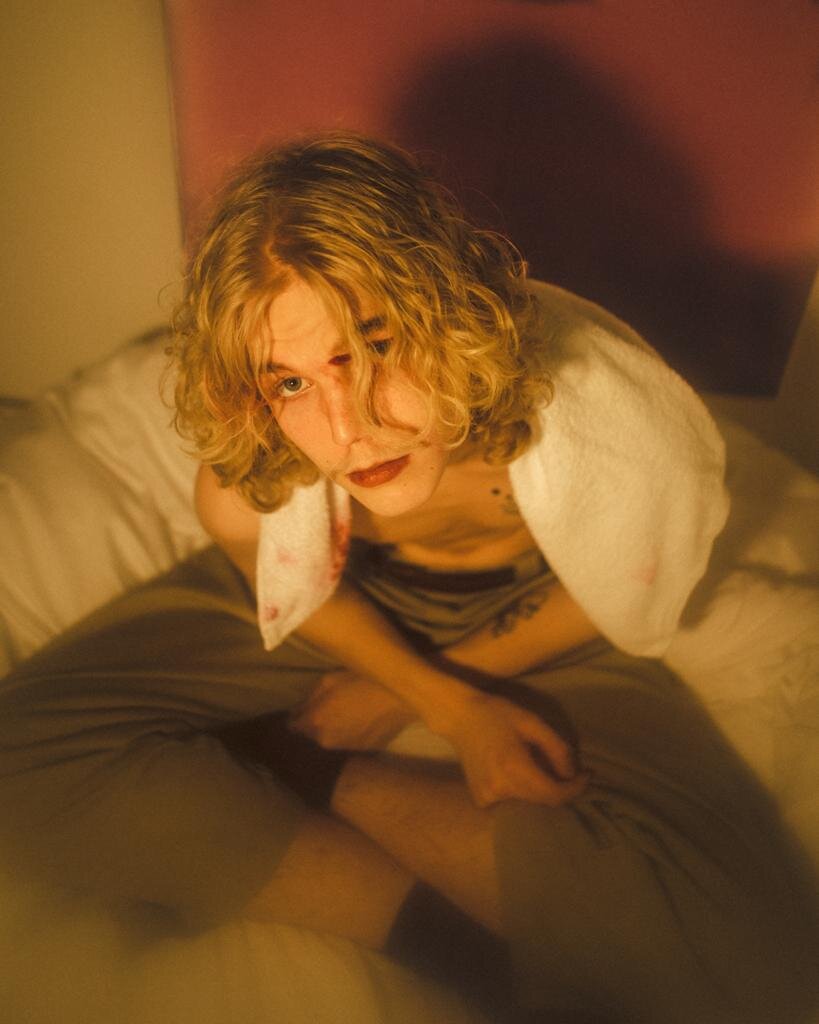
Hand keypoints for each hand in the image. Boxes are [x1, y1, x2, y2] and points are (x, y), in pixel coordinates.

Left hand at [289, 670, 416, 750]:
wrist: (398, 696)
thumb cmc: (361, 681)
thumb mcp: (329, 680)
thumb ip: (308, 698)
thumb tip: (296, 712)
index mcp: (314, 722)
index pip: (293, 726)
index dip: (297, 716)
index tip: (304, 709)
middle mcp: (326, 741)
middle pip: (312, 734)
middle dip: (316, 723)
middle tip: (330, 706)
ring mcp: (345, 749)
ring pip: (331, 739)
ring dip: (333, 729)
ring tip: (347, 712)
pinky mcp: (364, 751)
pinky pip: (348, 743)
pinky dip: (350, 734)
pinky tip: (361, 720)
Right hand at [438, 690, 589, 807]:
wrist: (459, 716)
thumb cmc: (497, 714)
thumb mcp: (532, 722)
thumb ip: (557, 749)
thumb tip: (571, 774)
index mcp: (514, 768)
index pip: (554, 794)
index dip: (575, 789)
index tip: (587, 775)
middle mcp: (499, 789)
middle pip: (543, 802)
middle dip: (561, 789)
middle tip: (571, 773)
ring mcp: (487, 798)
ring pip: (529, 805)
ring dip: (542, 792)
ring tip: (547, 773)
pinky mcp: (480, 800)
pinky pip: (512, 803)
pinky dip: (523, 793)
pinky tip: (522, 776)